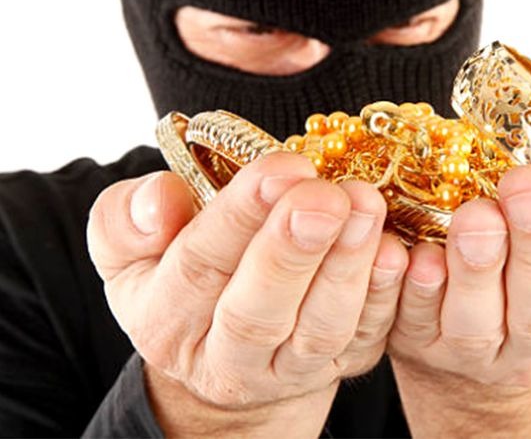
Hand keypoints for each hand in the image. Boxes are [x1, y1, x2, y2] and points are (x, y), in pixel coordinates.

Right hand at [86, 152, 407, 418]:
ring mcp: (286, 370)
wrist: (225, 351)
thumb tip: (160, 196)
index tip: (280, 167)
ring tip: (366, 207)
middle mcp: (224, 357)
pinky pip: (366, 339)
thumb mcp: (130, 252)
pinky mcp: (338, 366)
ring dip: (348, 267)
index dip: (238, 217)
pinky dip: (384, 298)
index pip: (197, 266)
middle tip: (326, 196)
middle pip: (258, 310)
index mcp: (165, 319)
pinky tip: (397, 252)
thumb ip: (126, 221)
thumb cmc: (180, 279)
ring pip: (319, 328)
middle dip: (294, 249)